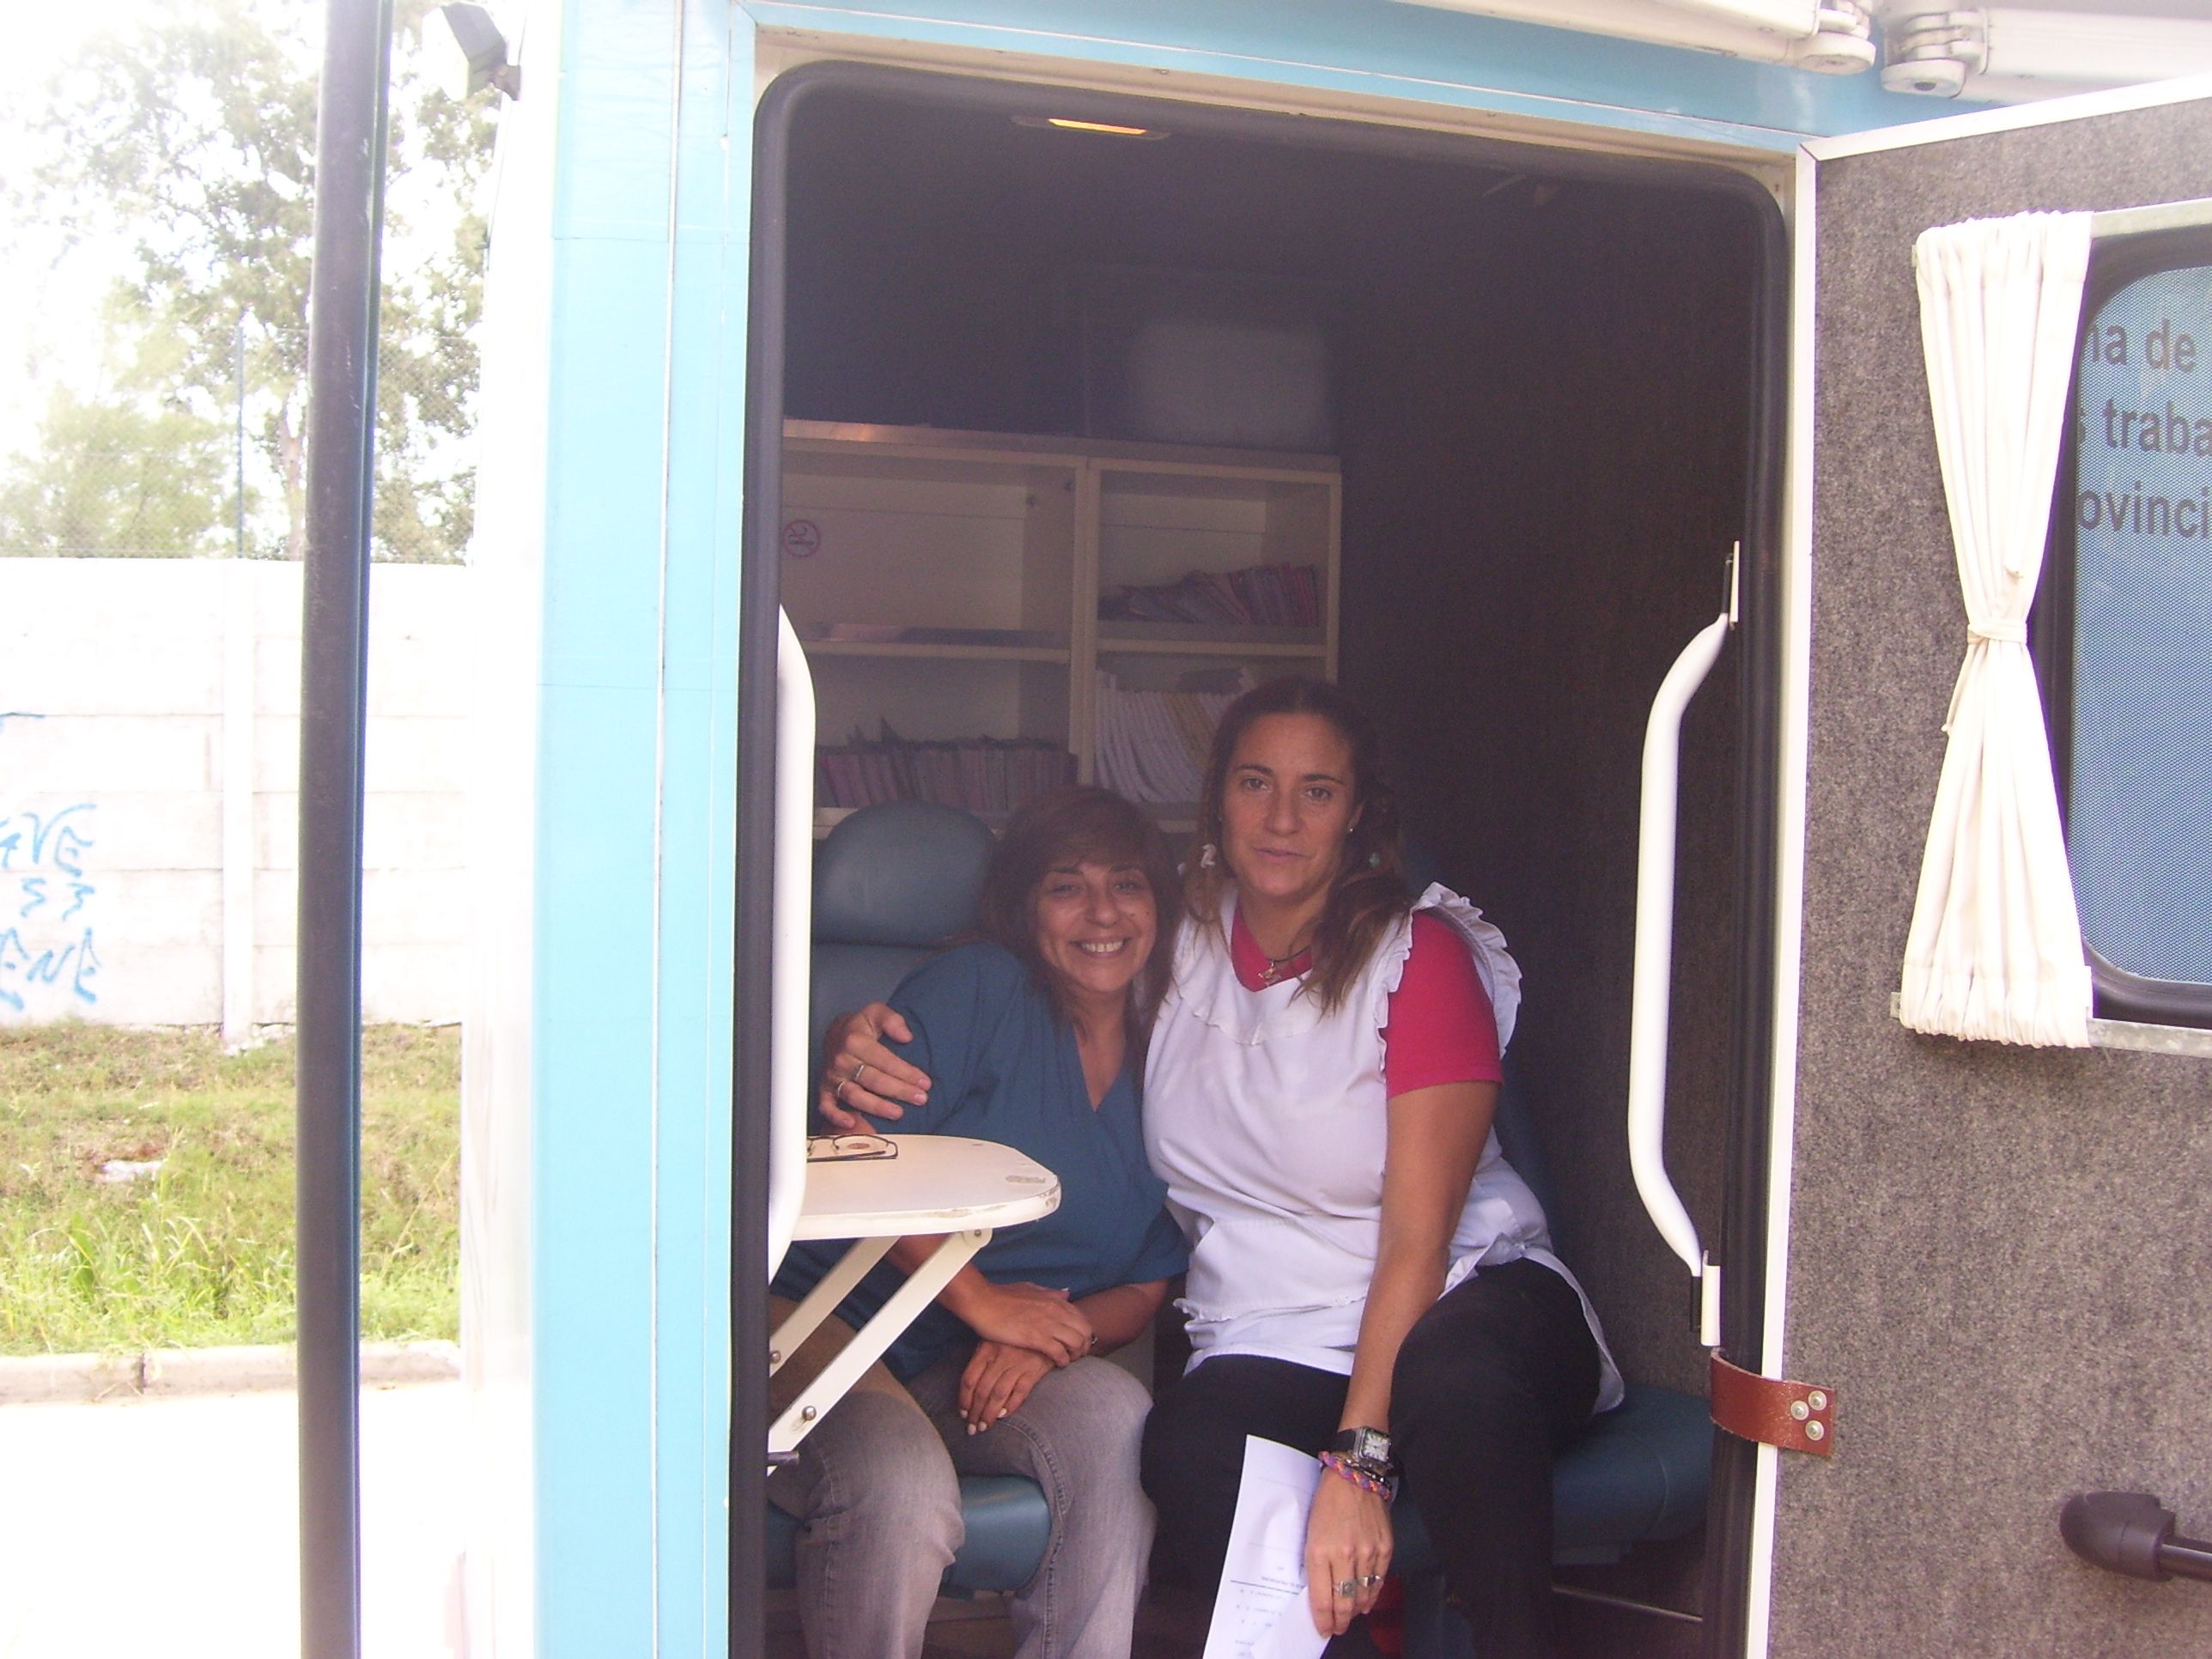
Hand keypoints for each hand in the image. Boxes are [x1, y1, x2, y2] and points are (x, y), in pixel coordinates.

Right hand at [817, 1003, 931, 1129]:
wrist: (835, 1034)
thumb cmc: (860, 1026)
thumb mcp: (876, 1013)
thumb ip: (892, 1020)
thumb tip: (906, 1036)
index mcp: (855, 1041)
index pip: (885, 1060)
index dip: (906, 1072)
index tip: (925, 1082)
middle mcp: (842, 1060)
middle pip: (874, 1080)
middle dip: (900, 1091)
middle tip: (921, 1098)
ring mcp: (833, 1077)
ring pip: (855, 1096)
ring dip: (878, 1107)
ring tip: (899, 1113)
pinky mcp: (825, 1089)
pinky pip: (827, 1106)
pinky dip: (836, 1116)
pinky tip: (852, 1124)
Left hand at [958, 1340, 1053, 1433]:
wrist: (1045, 1330)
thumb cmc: (1014, 1337)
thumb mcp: (994, 1339)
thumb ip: (982, 1359)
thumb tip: (969, 1389)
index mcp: (986, 1349)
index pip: (969, 1379)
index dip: (964, 1399)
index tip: (963, 1413)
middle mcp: (1000, 1357)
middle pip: (982, 1391)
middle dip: (975, 1413)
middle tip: (972, 1428)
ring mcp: (1017, 1364)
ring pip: (998, 1395)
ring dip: (990, 1414)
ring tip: (984, 1427)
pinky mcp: (1033, 1370)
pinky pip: (1020, 1393)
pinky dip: (1011, 1406)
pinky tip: (1003, 1416)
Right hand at [962, 1282, 1094, 1365]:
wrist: (984, 1302)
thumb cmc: (1003, 1295)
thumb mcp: (1030, 1288)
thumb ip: (1050, 1293)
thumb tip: (1066, 1294)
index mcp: (1055, 1299)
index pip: (1082, 1318)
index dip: (1083, 1333)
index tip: (1076, 1342)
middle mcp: (1056, 1311)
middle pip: (1086, 1331)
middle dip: (1084, 1345)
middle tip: (1075, 1354)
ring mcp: (1047, 1324)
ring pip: (1077, 1342)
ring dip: (1075, 1354)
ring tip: (1067, 1360)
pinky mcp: (1036, 1338)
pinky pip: (1060, 1352)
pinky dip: (1062, 1360)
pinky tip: (1057, 1364)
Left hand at [1304, 1468, 1392, 1636]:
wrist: (1354, 1477)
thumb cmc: (1327, 1502)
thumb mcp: (1310, 1532)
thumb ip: (1315, 1562)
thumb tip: (1322, 1591)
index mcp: (1319, 1550)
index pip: (1321, 1598)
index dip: (1323, 1620)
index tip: (1323, 1629)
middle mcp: (1344, 1554)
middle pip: (1344, 1602)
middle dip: (1340, 1621)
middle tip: (1338, 1628)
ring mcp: (1367, 1552)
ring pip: (1363, 1594)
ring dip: (1356, 1610)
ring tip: (1350, 1616)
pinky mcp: (1385, 1547)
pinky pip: (1379, 1580)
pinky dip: (1372, 1594)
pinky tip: (1366, 1600)